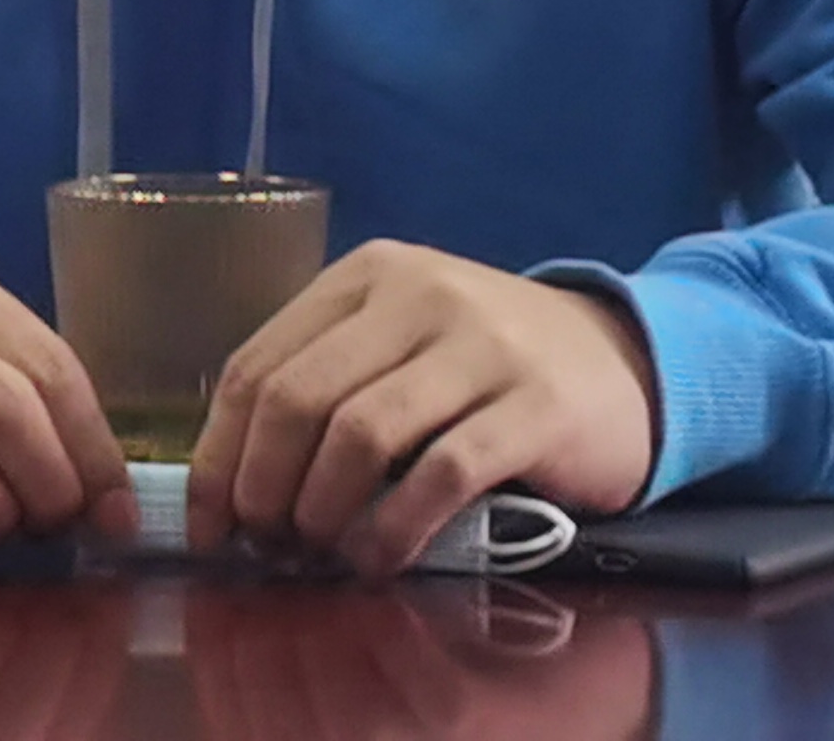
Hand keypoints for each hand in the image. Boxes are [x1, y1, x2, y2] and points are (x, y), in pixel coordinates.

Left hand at [186, 243, 658, 577]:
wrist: (623, 363)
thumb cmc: (487, 366)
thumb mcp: (401, 343)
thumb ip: (327, 383)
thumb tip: (234, 481)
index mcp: (369, 274)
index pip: (259, 365)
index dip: (219, 456)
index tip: (209, 525)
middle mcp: (420, 293)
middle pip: (298, 399)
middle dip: (264, 489)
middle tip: (268, 545)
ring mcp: (482, 345)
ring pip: (360, 434)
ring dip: (322, 512)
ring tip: (321, 552)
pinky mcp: (534, 405)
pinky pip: (440, 475)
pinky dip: (393, 530)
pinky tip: (380, 559)